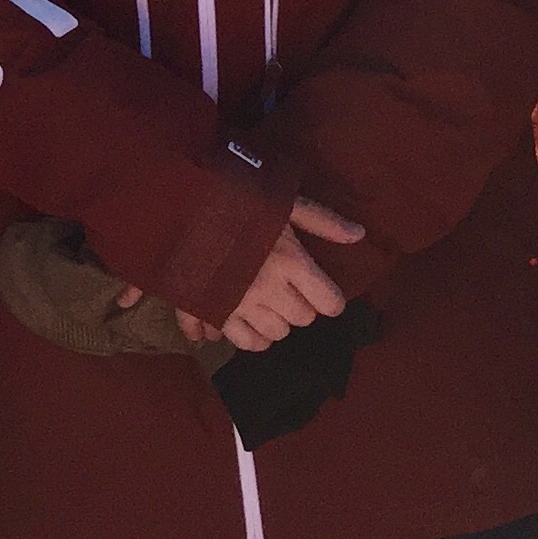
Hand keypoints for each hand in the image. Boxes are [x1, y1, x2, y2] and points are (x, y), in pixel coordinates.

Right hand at [118, 199, 366, 351]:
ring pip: (278, 334)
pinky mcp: (215, 312)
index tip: (319, 286)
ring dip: (278, 320)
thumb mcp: (283, 199)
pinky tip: (249, 318)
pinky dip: (253, 337)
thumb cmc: (235, 195)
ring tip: (266, 299)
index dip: (328, 296)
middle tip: (288, 285)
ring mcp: (241, 304)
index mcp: (291, 260)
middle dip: (301, 304)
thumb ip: (322, 220)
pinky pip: (247, 343)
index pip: (330, 302)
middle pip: (304, 319)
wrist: (177, 200)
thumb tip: (360, 235)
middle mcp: (269, 289)